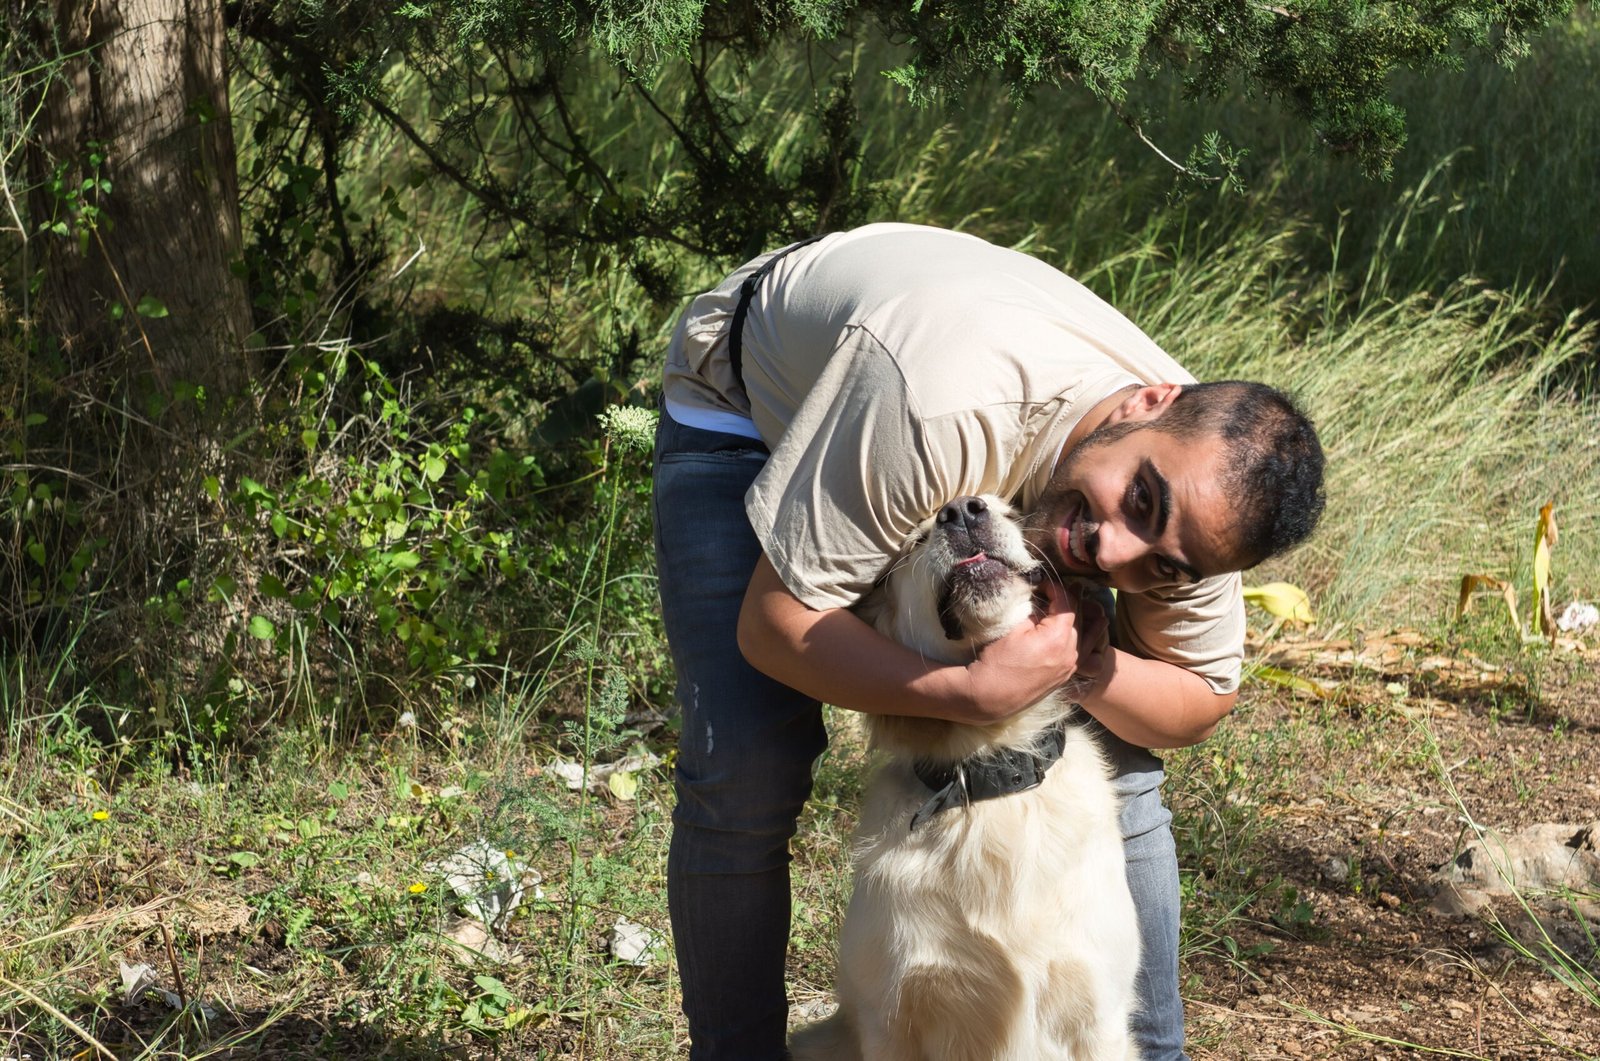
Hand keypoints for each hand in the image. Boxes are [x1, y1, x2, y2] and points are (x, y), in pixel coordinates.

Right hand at [960, 580, 1107, 722]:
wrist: (990, 696)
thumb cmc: (997, 661)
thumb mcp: (1014, 629)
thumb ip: (1035, 614)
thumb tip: (1043, 606)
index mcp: (1057, 637)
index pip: (1066, 604)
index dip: (1056, 589)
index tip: (1044, 584)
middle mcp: (1070, 653)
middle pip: (1079, 619)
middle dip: (1071, 601)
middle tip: (1065, 588)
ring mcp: (1070, 666)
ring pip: (1085, 636)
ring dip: (1083, 619)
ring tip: (1087, 606)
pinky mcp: (1065, 676)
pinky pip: (1082, 652)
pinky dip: (1085, 638)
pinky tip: (1090, 631)